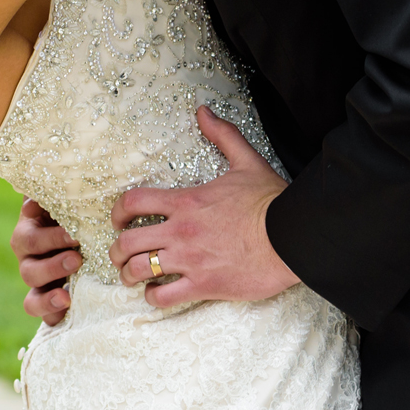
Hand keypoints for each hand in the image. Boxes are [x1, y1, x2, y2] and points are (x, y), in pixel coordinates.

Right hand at [13, 197, 81, 325]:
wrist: (86, 226)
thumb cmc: (75, 208)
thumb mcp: (65, 196)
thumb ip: (58, 188)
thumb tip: (52, 174)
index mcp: (28, 233)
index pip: (30, 240)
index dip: (50, 240)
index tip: (75, 237)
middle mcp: (28, 261)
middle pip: (29, 271)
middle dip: (53, 267)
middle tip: (77, 259)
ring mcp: (39, 285)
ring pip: (31, 300)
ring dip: (49, 298)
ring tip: (67, 296)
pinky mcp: (51, 301)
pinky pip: (45, 317)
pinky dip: (54, 317)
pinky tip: (68, 313)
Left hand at [108, 106, 298, 307]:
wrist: (292, 237)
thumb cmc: (270, 201)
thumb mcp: (245, 161)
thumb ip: (222, 135)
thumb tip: (203, 111)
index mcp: (185, 201)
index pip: (133, 202)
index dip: (117, 212)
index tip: (118, 221)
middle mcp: (180, 231)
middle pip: (127, 242)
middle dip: (117, 250)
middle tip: (120, 254)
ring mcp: (190, 260)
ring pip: (139, 271)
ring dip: (128, 275)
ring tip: (131, 276)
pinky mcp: (204, 286)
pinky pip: (164, 297)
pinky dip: (153, 298)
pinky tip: (155, 294)